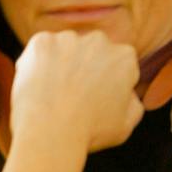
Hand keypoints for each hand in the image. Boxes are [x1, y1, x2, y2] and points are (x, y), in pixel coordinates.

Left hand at [7, 26, 145, 157]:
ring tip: (54, 95)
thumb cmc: (89, 132)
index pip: (117, 64)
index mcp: (125, 57)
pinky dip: (38, 65)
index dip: (107, 83)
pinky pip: (40, 51)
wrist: (50, 132)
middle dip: (85, 68)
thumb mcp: (125, 125)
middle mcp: (99, 40)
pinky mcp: (42, 42)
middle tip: (73, 97)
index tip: (95, 100)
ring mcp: (69, 39)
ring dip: (61, 64)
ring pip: (65, 49)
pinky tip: (39, 87)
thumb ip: (133, 104)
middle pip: (92, 52)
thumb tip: (129, 94)